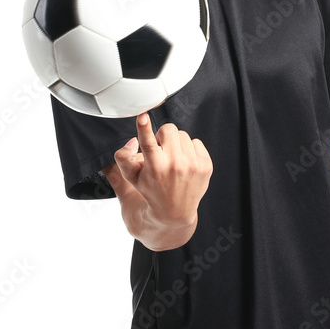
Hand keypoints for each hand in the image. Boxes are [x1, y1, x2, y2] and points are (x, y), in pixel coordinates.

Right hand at [113, 111, 212, 227]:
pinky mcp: (206, 166)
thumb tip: (132, 141)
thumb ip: (123, 157)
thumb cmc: (151, 191)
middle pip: (168, 129)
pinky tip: (185, 163)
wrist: (175, 211)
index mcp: (155, 168)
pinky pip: (196, 142)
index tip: (142, 117)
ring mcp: (193, 166)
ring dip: (176, 144)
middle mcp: (175, 166)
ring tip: (173, 159)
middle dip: (163, 137)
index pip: (148, 143)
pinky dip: (189, 150)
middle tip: (161, 152)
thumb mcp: (131, 178)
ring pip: (183, 134)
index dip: (144, 128)